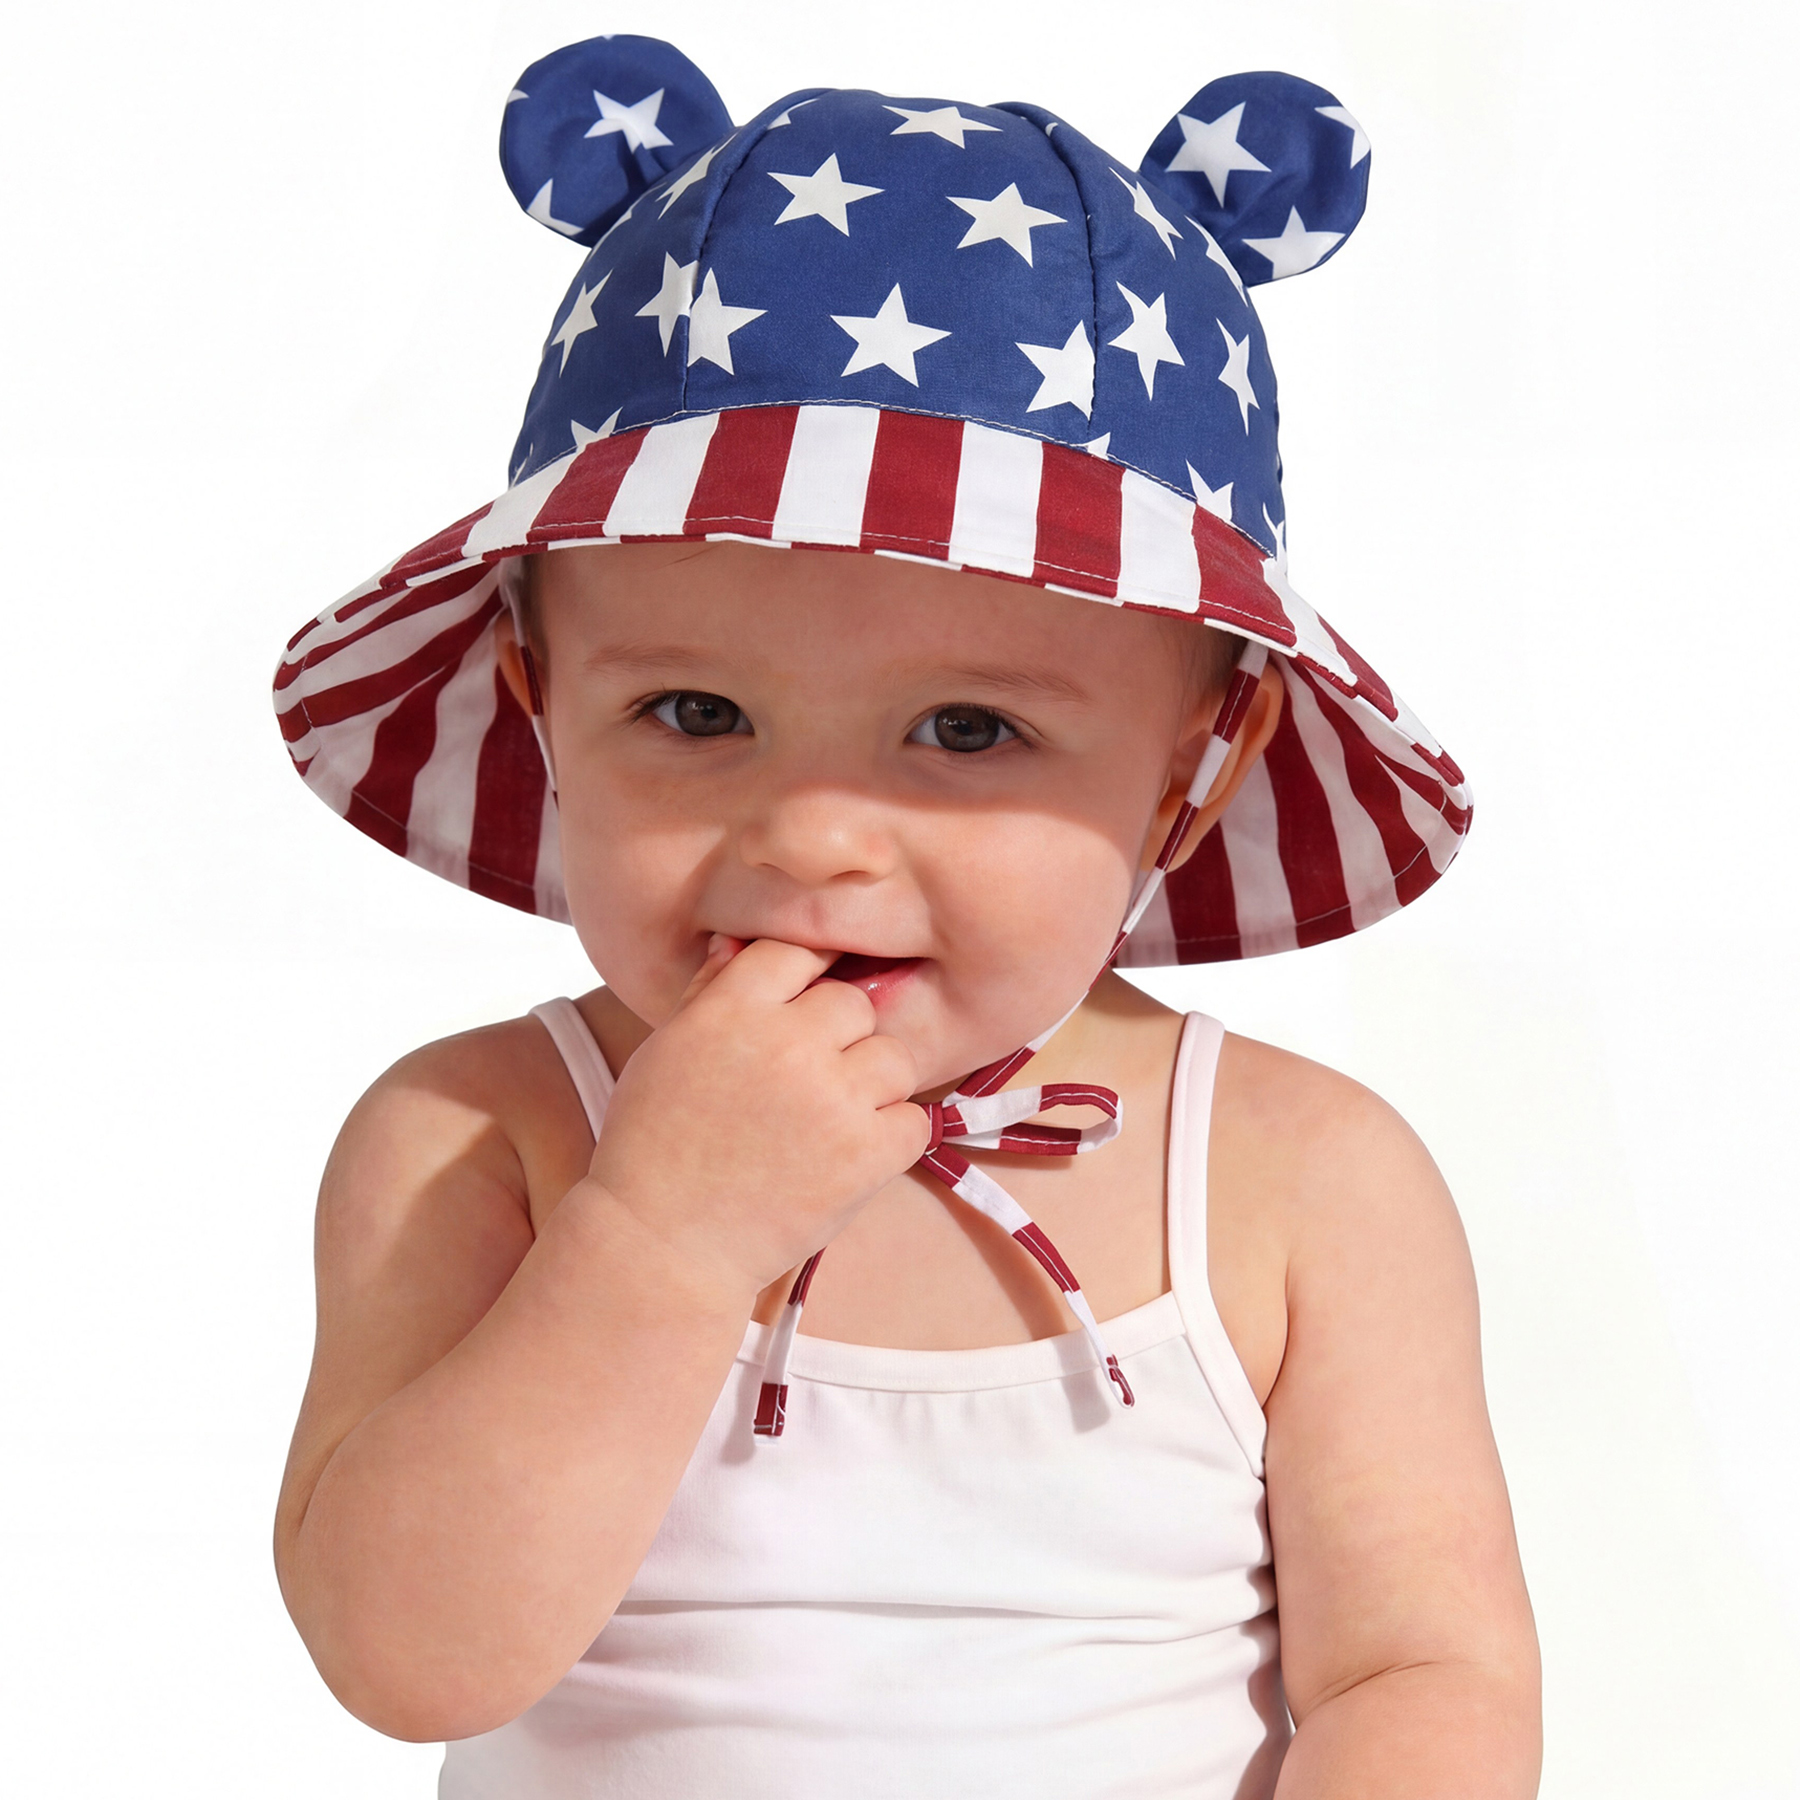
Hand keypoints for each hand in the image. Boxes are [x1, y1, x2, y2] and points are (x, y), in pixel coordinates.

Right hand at [587, 937, 929, 1295]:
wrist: (661, 1242)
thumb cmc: (654, 1145)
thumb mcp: (667, 1051)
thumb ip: (709, 993)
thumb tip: (737, 943)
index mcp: (732, 1009)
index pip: (799, 950)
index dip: (810, 975)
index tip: (808, 1004)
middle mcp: (787, 1042)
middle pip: (855, 1004)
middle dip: (840, 1038)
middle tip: (812, 1079)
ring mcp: (831, 1098)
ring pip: (894, 1058)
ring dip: (873, 1085)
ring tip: (834, 1119)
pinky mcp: (864, 1154)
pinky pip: (915, 1119)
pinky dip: (893, 1136)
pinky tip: (855, 1152)